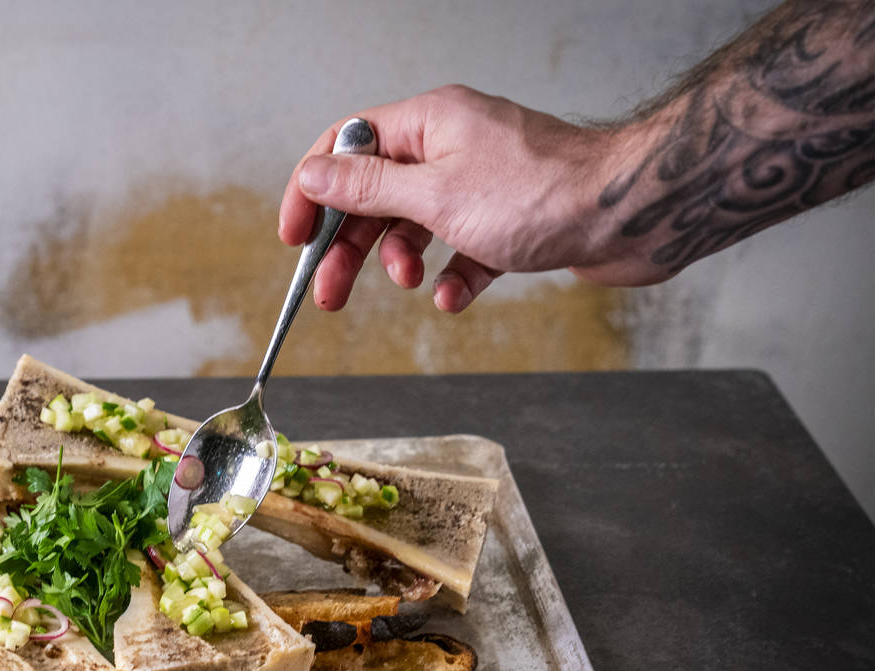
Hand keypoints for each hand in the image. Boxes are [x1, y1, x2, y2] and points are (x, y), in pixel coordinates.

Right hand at [279, 85, 659, 312]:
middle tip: (329, 293)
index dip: (312, 191)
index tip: (293, 236)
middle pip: (376, 194)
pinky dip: (453, 275)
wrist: (630, 215)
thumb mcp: (434, 196)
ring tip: (412, 283)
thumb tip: (314, 176)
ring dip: (403, 260)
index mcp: (428, 122)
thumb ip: (367, 189)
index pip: (346, 148)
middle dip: (350, 245)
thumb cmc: (543, 194)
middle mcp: (452, 145)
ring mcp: (481, 181)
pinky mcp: (509, 219)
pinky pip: (462, 249)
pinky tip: (456, 294)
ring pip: (416, 224)